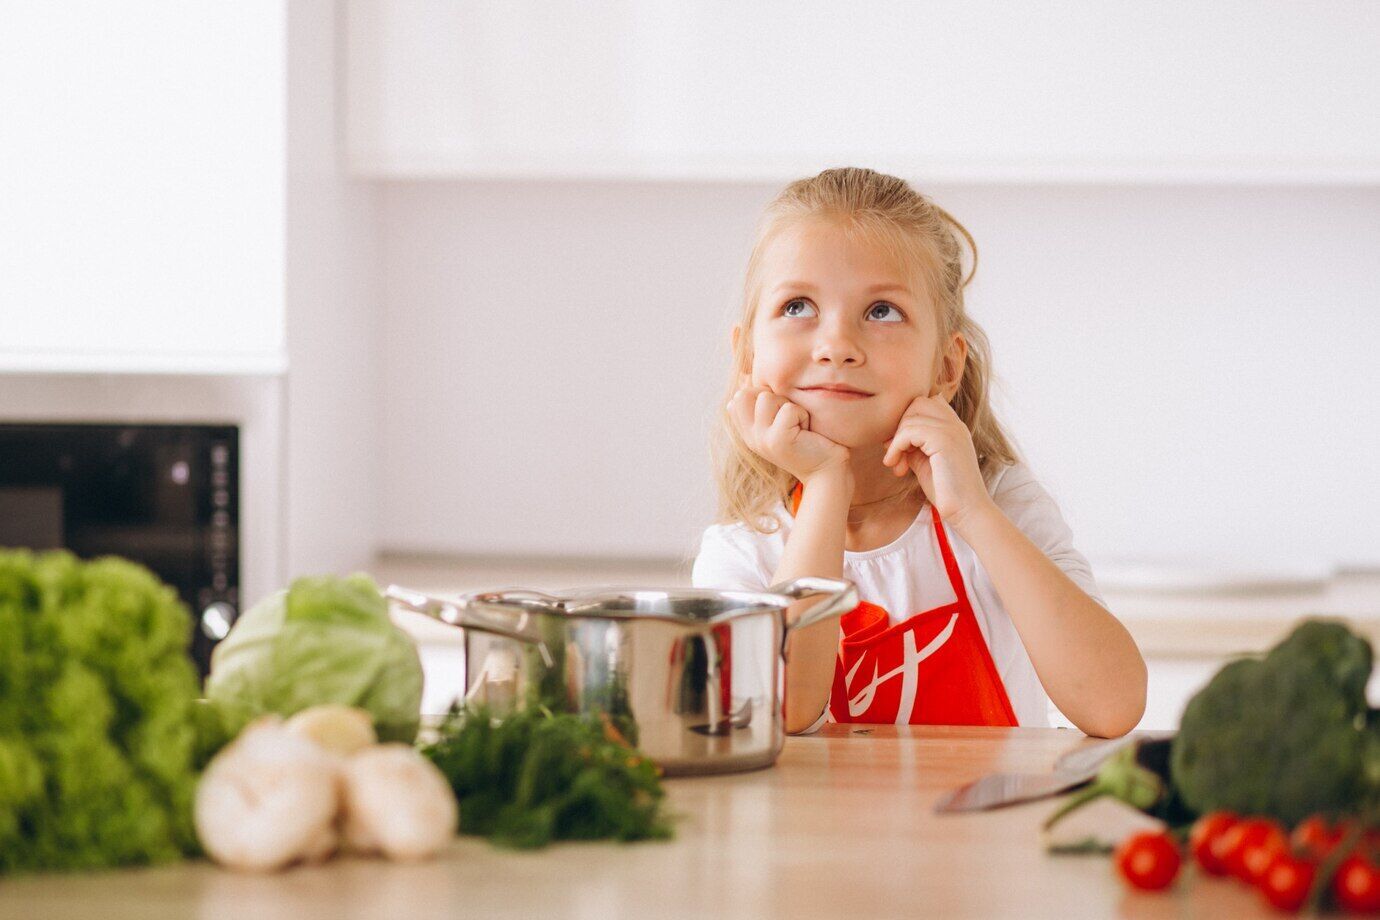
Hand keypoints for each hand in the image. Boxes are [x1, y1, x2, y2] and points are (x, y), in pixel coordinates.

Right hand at [726, 376, 849, 484]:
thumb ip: (763, 404)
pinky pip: (789, 409)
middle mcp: (751, 437)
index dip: (760, 394)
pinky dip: (803, 416)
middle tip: (791, 420)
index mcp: (750, 433)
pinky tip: (807, 432)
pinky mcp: (778, 441)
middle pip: (747, 393)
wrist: (827, 471)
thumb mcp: (782, 421)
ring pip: (767, 398)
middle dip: (775, 398)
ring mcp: (762, 440)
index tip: (780, 412)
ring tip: (799, 426)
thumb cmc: (811, 442)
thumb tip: (743, 377)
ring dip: (790, 407)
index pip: (738, 399)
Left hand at [882, 392, 993, 526]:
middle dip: (899, 425)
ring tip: (896, 465)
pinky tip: (898, 467)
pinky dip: (897, 448)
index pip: (927, 402)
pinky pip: (909, 431)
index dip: (907, 419)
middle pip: (917, 403)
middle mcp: (955, 424)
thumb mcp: (925, 462)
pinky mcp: (945, 441)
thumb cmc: (947, 491)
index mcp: (953, 427)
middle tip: (894, 453)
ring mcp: (952, 430)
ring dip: (896, 441)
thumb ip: (913, 446)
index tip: (898, 445)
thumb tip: (891, 437)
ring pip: (910, 417)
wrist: (968, 512)